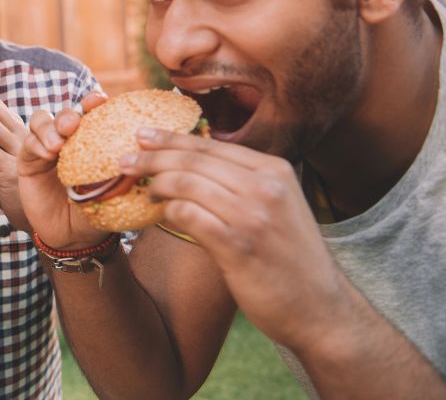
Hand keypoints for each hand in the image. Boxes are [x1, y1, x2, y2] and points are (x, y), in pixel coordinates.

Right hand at [16, 92, 111, 248]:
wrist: (75, 238)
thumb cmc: (100, 212)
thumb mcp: (116, 189)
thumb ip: (124, 169)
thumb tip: (148, 150)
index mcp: (91, 140)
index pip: (91, 113)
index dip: (93, 102)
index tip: (99, 101)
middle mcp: (67, 139)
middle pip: (65, 113)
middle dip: (69, 113)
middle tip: (73, 124)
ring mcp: (46, 149)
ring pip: (41, 121)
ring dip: (49, 127)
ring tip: (57, 144)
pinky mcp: (28, 162)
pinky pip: (28, 144)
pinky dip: (36, 143)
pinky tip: (47, 155)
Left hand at [126, 129, 345, 353]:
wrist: (321, 310)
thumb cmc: (292, 260)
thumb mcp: (279, 207)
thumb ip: (245, 183)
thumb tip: (195, 165)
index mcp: (274, 171)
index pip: (211, 146)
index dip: (172, 139)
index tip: (143, 136)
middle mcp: (266, 187)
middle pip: (194, 160)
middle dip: (153, 156)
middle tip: (124, 160)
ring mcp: (253, 215)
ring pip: (186, 183)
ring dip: (156, 184)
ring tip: (141, 190)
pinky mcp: (238, 245)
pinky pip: (187, 215)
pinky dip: (167, 212)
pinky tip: (158, 216)